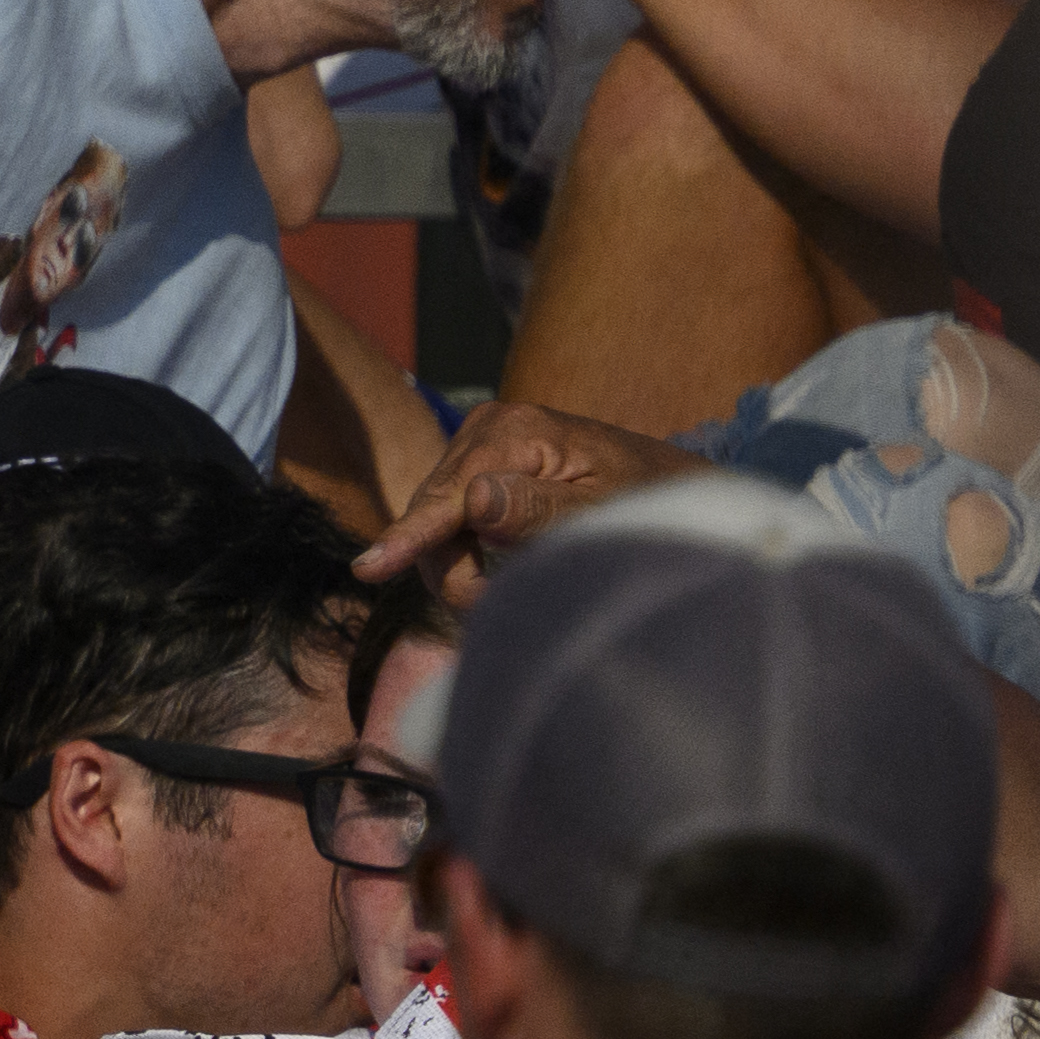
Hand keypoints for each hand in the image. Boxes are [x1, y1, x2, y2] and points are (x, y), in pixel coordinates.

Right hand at [367, 393, 687, 592]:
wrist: (672, 487)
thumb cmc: (651, 503)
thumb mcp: (604, 512)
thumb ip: (540, 508)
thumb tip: (475, 500)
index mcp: (515, 431)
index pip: (448, 496)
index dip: (408, 537)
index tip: (367, 571)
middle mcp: (486, 429)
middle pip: (432, 514)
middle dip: (454, 569)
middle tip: (496, 609)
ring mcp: (478, 447)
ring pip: (435, 524)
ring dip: (460, 567)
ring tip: (506, 593)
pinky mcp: (478, 469)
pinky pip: (449, 521)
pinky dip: (466, 555)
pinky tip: (497, 572)